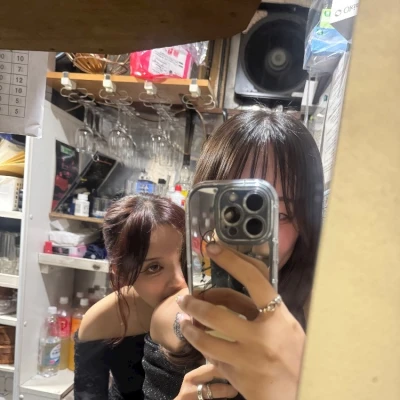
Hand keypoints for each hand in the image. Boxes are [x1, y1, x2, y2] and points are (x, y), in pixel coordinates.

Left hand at [177, 242, 305, 399]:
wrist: (305, 393)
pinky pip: (214, 360)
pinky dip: (206, 350)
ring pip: (207, 340)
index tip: (213, 248)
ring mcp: (249, 360)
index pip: (254, 279)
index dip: (232, 260)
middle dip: (195, 304)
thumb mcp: (289, 326)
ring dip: (190, 329)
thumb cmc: (298, 356)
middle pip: (217, 313)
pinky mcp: (239, 380)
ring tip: (184, 321)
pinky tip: (202, 345)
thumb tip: (244, 284)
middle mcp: (263, 336)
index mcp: (279, 316)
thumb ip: (269, 308)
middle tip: (184, 298)